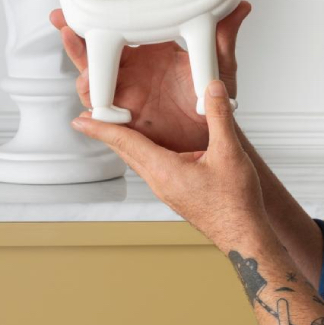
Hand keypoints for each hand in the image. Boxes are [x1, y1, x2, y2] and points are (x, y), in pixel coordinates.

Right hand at [49, 0, 251, 152]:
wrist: (211, 136)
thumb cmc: (214, 101)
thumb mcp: (221, 66)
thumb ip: (225, 36)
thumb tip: (240, 6)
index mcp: (156, 50)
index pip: (131, 22)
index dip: (117, 3)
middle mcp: (136, 68)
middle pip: (100, 44)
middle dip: (78, 27)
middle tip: (64, 13)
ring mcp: (126, 89)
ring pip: (93, 70)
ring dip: (78, 55)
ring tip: (71, 40)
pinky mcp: (122, 113)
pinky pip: (99, 103)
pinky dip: (90, 92)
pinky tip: (85, 82)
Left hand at [72, 79, 268, 246]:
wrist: (243, 235)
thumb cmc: (235, 203)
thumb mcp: (229, 152)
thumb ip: (218, 116)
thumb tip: (211, 90)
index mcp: (166, 171)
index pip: (126, 143)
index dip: (102, 128)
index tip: (80, 121)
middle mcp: (160, 182)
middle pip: (126, 152)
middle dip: (106, 133)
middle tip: (89, 119)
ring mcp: (166, 190)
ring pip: (138, 161)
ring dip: (125, 143)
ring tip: (116, 128)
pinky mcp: (176, 193)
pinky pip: (152, 168)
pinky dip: (143, 152)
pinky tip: (152, 148)